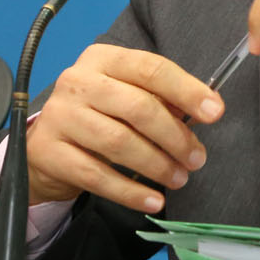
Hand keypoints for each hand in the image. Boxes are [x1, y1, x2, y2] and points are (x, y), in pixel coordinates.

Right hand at [25, 44, 222, 211]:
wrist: (43, 144)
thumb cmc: (99, 113)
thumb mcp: (127, 94)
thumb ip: (162, 98)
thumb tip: (206, 110)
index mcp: (103, 59)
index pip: (152, 69)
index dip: (188, 90)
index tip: (216, 112)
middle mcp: (78, 81)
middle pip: (138, 108)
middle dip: (175, 136)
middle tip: (198, 159)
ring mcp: (59, 116)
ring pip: (119, 142)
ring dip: (157, 164)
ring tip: (180, 178)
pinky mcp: (48, 152)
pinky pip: (96, 176)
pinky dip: (130, 191)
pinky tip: (153, 201)